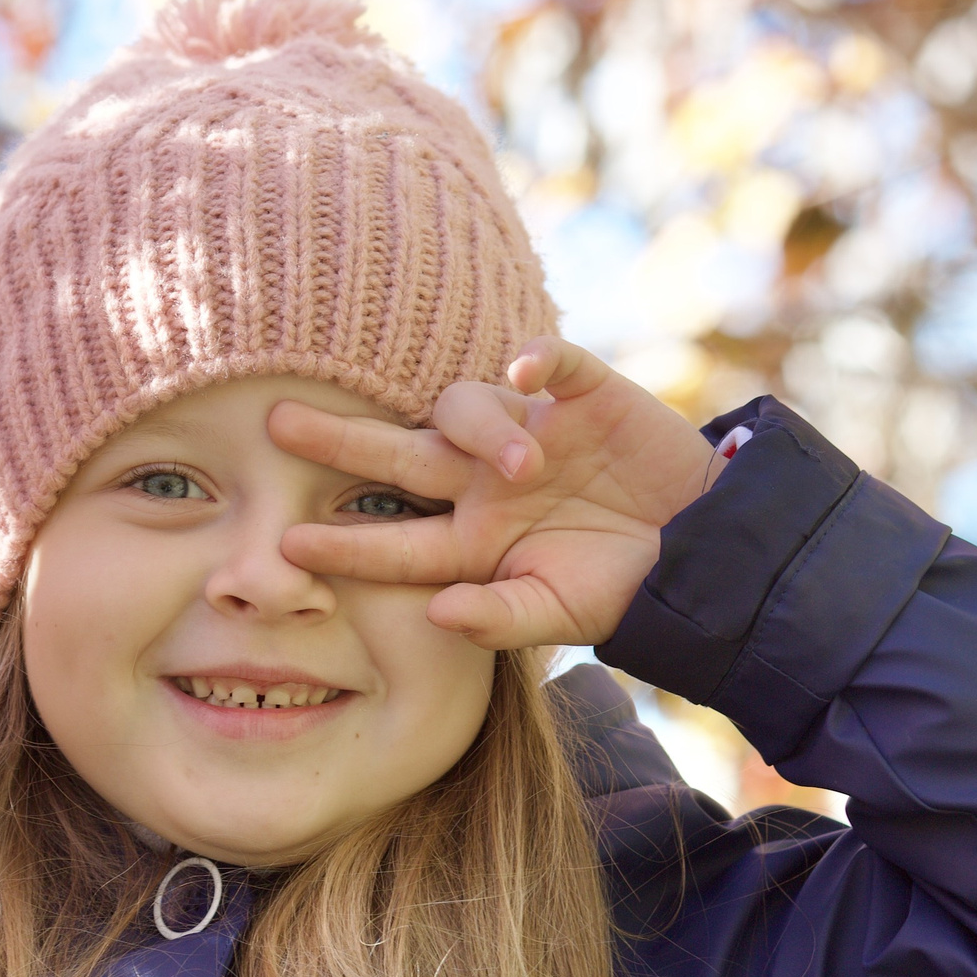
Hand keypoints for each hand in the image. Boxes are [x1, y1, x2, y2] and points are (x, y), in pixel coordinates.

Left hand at [270, 337, 724, 649]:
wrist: (700, 549)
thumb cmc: (620, 587)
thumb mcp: (560, 614)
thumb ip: (499, 619)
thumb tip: (437, 614)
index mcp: (471, 539)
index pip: (393, 539)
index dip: (345, 541)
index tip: (288, 543)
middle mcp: (482, 480)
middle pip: (397, 456)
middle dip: (340, 440)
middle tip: (277, 424)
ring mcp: (529, 432)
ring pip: (468, 407)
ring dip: (484, 430)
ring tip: (525, 466)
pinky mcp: (583, 395)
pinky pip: (551, 362)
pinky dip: (538, 358)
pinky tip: (528, 368)